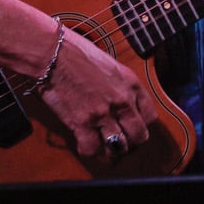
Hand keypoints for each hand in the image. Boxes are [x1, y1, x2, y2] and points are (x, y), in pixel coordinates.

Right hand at [38, 26, 155, 159]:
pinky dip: (89, 151)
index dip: (141, 126)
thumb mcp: (110, 65)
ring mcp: (103, 113)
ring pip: (119, 147)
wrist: (52, 53)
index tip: (131, 127)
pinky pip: (92, 148)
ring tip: (104, 149)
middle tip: (120, 143)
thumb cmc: (76, 52)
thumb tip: (119, 101)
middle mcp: (122, 100)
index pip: (150, 117)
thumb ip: (119, 85)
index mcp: (131, 84)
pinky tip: (85, 144)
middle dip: (130, 143)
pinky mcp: (82, 122)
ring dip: (111, 151)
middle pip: (139, 136)